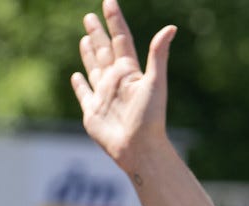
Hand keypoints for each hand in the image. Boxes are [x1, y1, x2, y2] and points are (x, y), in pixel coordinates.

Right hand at [70, 0, 176, 171]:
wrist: (139, 148)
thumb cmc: (150, 118)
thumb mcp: (155, 82)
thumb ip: (158, 54)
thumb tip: (171, 27)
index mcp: (130, 71)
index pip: (121, 40)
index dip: (115, 20)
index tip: (109, 1)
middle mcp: (115, 81)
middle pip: (104, 50)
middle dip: (98, 32)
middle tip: (89, 16)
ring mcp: (103, 96)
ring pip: (94, 68)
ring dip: (89, 53)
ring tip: (85, 38)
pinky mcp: (92, 112)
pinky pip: (84, 93)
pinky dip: (80, 84)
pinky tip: (77, 76)